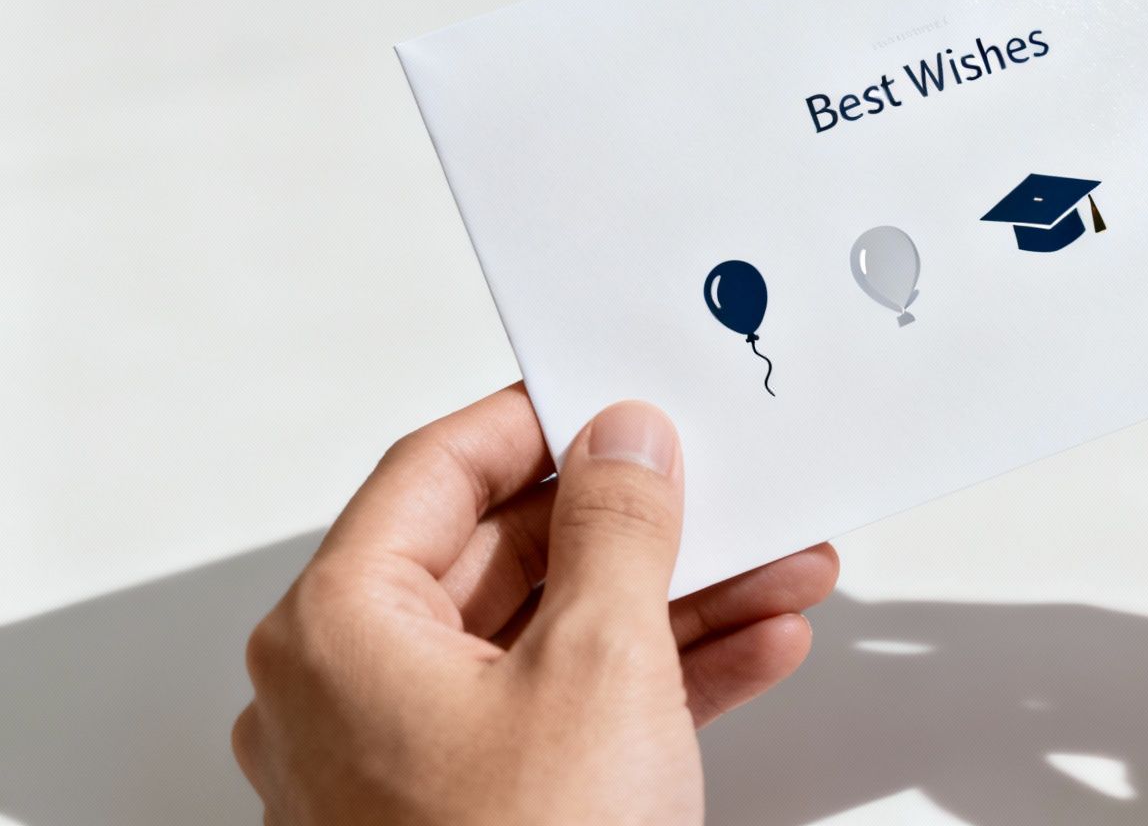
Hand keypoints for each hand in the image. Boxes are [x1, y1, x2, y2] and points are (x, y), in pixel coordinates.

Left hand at [231, 388, 837, 823]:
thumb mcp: (598, 665)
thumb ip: (618, 529)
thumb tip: (624, 445)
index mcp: (340, 629)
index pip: (439, 469)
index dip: (542, 421)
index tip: (617, 395)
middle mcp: (355, 689)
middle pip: (509, 555)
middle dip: (644, 525)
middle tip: (722, 486)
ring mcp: (412, 759)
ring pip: (555, 636)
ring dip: (676, 598)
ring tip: (776, 566)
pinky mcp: (478, 809)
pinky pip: (571, 711)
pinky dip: (661, 676)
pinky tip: (753, 645)